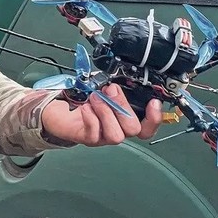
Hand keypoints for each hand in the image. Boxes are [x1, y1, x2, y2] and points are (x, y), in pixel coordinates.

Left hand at [40, 85, 161, 146]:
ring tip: (95, 97)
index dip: (155, 118)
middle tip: (111, 90)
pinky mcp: (88, 138)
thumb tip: (123, 78)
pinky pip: (95, 134)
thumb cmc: (85, 99)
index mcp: (126, 117)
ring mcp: (104, 136)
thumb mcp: (104, 88)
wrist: (62, 110)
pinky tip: (86, 107)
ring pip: (116, 136)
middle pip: (134, 129)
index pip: (148, 126)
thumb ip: (116, 85)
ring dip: (106, 112)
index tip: (153, 102)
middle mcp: (118, 129)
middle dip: (123, 106)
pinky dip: (91, 118)